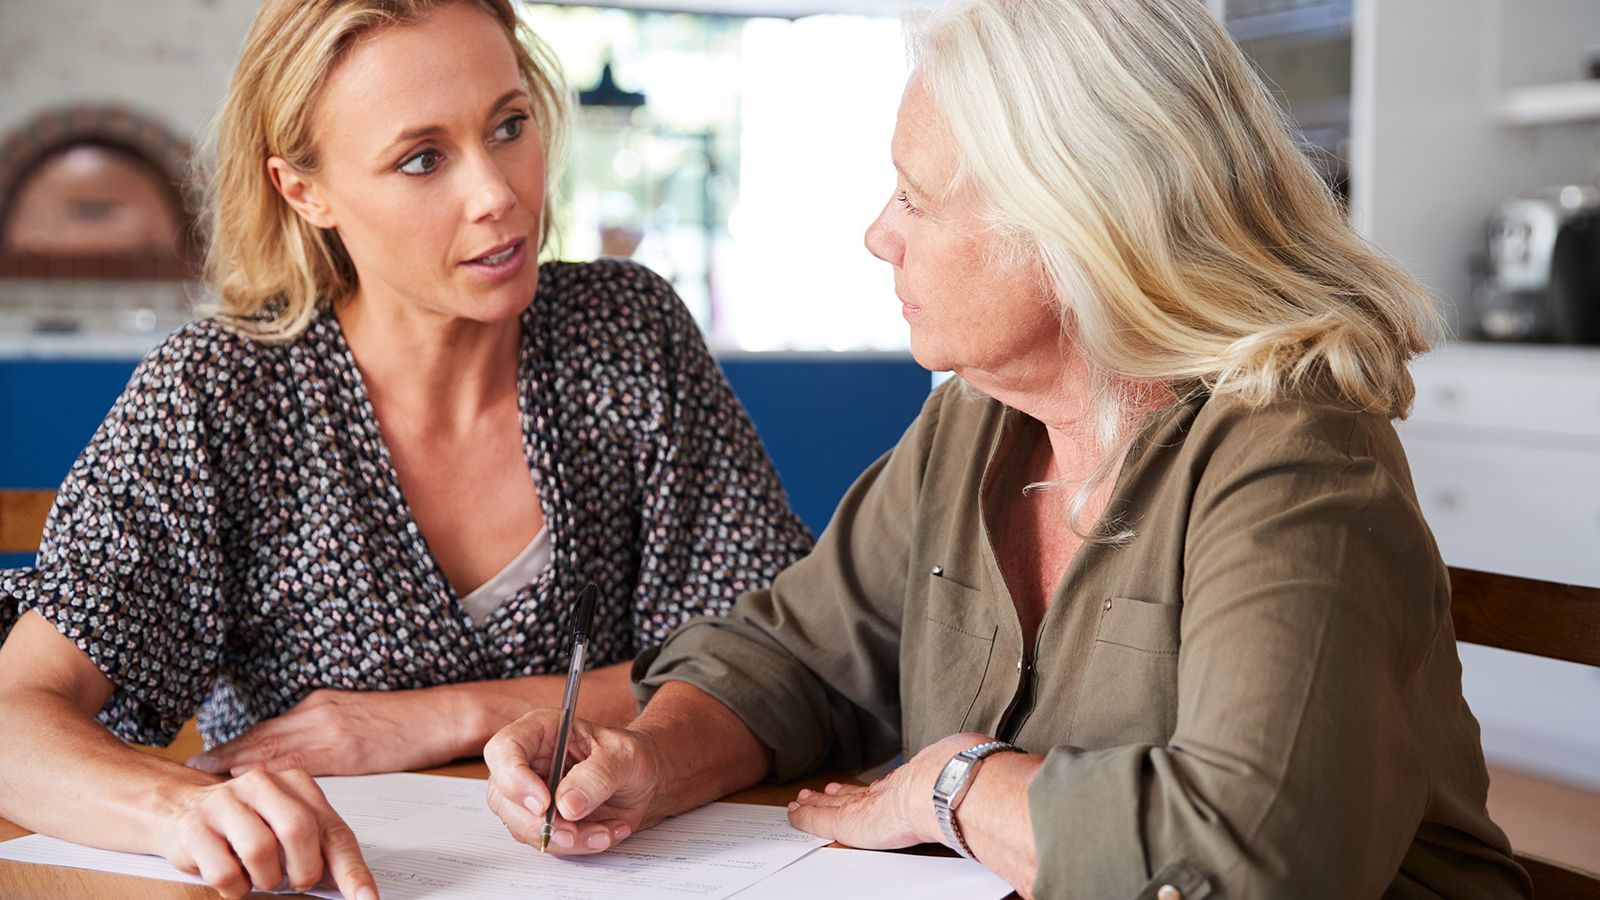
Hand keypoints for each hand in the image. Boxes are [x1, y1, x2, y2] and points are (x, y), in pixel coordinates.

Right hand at [156, 768, 376, 899]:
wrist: (180, 807)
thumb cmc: (243, 822)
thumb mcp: (285, 825)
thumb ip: (317, 846)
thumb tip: (350, 888)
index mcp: (296, 785)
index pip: (335, 832)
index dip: (353, 871)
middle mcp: (263, 785)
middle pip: (299, 830)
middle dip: (303, 870)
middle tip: (296, 882)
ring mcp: (226, 803)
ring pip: (261, 850)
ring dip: (265, 878)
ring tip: (259, 875)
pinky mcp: (195, 827)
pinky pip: (225, 872)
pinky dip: (234, 888)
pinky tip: (233, 876)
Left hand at [188, 688, 462, 775]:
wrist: (442, 715)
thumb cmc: (408, 722)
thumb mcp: (358, 720)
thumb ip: (327, 733)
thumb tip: (301, 760)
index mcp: (320, 705)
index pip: (269, 728)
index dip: (237, 743)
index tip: (209, 756)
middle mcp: (317, 712)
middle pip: (261, 735)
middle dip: (226, 753)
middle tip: (193, 767)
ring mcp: (329, 729)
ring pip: (271, 747)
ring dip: (236, 762)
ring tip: (208, 776)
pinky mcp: (345, 749)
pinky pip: (297, 763)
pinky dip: (268, 772)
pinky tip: (248, 782)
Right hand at [483, 709, 662, 855]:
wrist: (645, 779)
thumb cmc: (630, 756)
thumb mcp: (625, 756)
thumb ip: (598, 775)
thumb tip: (567, 804)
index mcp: (542, 730)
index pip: (504, 749)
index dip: (514, 779)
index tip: (544, 803)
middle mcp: (529, 761)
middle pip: (502, 796)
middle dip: (538, 822)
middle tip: (574, 832)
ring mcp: (531, 793)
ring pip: (522, 826)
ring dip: (565, 838)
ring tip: (605, 830)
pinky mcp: (542, 820)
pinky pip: (546, 841)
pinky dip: (577, 844)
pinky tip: (605, 832)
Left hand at [786, 733, 987, 849]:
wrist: (949, 786)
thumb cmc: (964, 782)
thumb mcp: (972, 774)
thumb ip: (975, 777)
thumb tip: (997, 771)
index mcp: (916, 785)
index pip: (888, 790)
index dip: (870, 789)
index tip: (858, 785)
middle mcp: (891, 793)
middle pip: (858, 795)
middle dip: (838, 793)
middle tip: (820, 791)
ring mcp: (871, 806)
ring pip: (836, 805)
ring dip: (818, 804)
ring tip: (803, 801)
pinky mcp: (854, 821)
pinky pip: (823, 820)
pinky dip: (808, 818)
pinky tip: (794, 814)